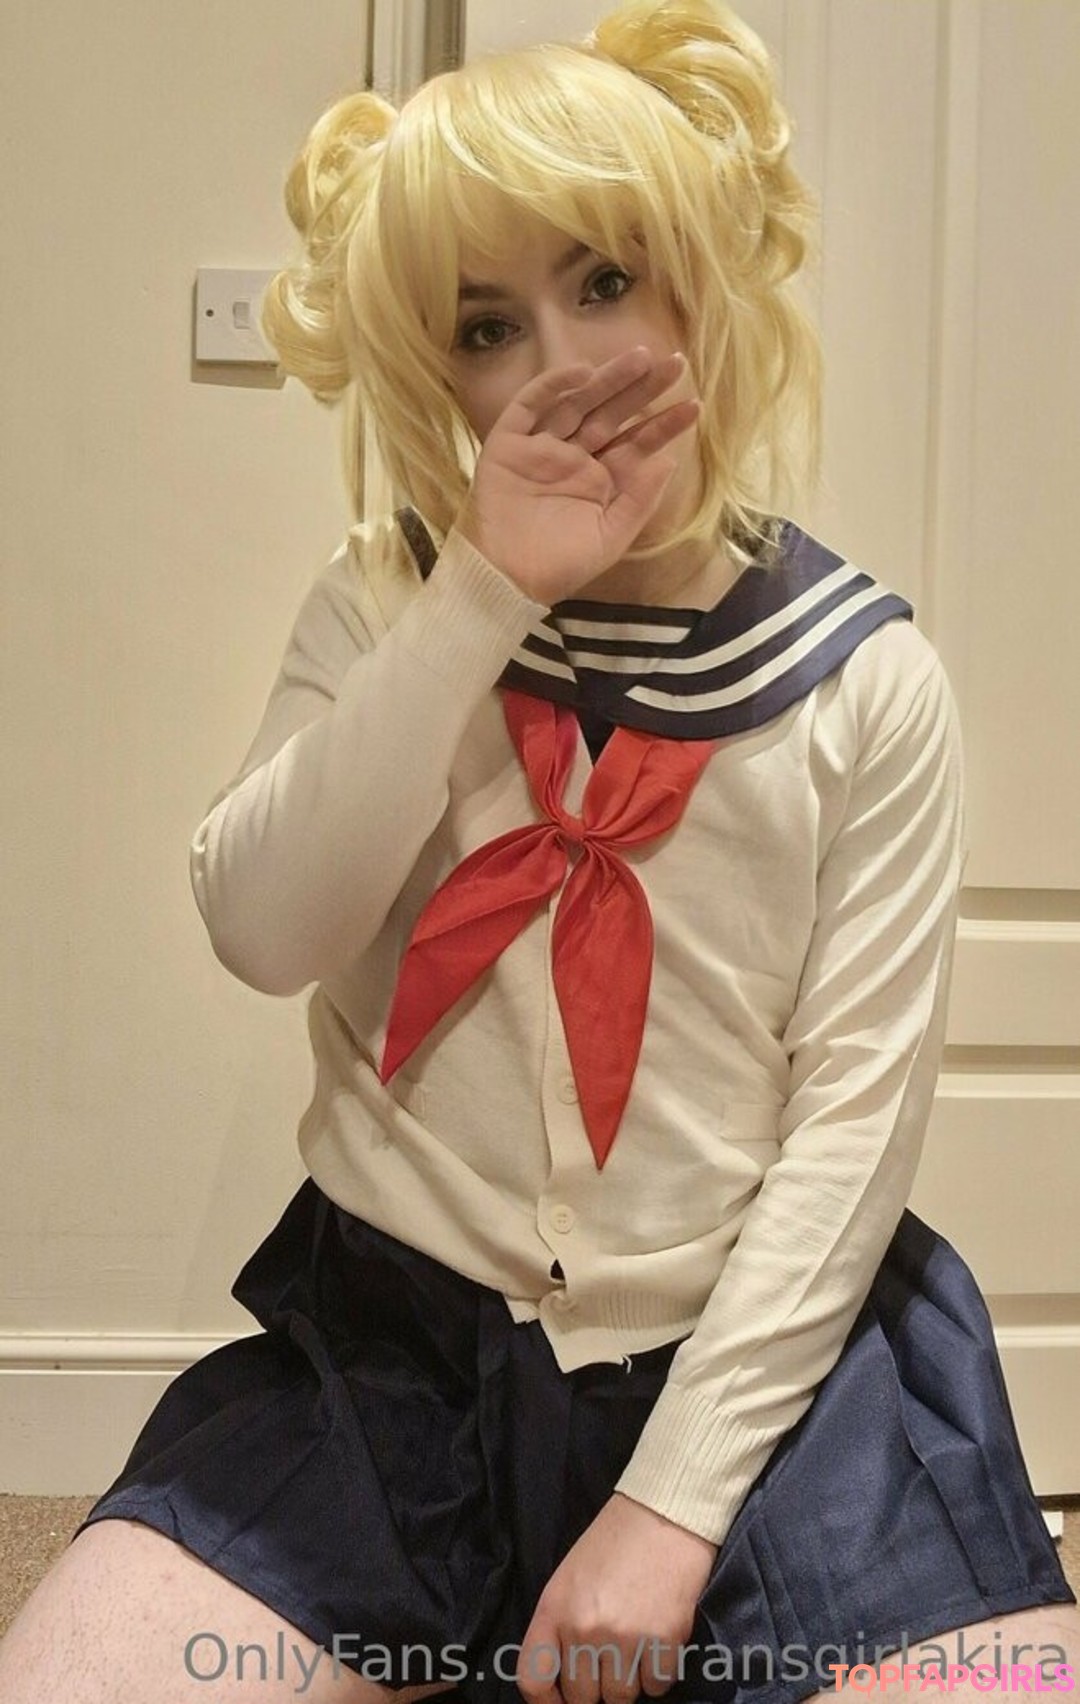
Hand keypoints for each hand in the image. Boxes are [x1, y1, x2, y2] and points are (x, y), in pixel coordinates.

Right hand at [454, 349, 699, 605]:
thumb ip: (639, 500)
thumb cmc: (559, 567)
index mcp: (599, 481)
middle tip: (675, 364)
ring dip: (608, 380)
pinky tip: (583, 373)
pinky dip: (553, 387)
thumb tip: (668, 460)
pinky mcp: (508, 442)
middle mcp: (573, 458)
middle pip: (611, 414)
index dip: (663, 426)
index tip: (694, 406)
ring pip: (577, 403)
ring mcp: (541, 447)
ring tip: (641, 358)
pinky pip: (530, 406)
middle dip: (642, 390)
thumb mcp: (610, 537)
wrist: (506, 580)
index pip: (635, 444)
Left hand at [515, 1493, 717, 1703]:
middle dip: (596, 1685)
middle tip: (610, 1656)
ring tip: (636, 1642)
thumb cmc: (615, 1543)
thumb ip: (560, 1627)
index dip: (546, 1703)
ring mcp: (624, 1637)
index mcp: (554, 1609)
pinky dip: (659, 1673)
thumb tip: (565, 1680)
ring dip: (630, 1679)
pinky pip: (657, 1687)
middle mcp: (583, 1628)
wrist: (664, 1512)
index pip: (533, 1679)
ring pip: (621, 1697)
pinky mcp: (663, 1640)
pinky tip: (659, 1640)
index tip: (561, 1701)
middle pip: (582, 1697)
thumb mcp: (570, 1578)